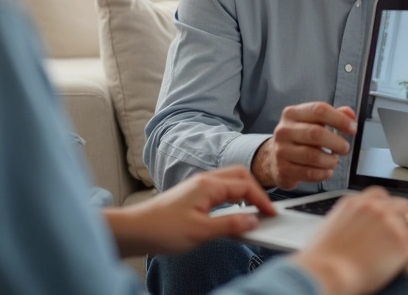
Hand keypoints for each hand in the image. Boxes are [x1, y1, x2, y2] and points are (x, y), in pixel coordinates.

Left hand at [104, 166, 275, 256]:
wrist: (135, 230)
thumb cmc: (163, 229)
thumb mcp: (201, 231)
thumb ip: (230, 225)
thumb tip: (253, 220)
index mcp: (208, 185)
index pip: (244, 186)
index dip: (262, 200)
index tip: (272, 214)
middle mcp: (204, 181)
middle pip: (239, 176)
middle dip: (255, 189)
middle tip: (265, 209)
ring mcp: (197, 187)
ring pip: (229, 182)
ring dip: (244, 193)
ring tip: (253, 211)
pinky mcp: (192, 196)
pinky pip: (219, 191)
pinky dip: (232, 199)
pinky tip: (233, 213)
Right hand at [251, 102, 356, 189]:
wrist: (273, 158)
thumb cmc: (299, 138)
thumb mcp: (312, 122)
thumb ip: (333, 116)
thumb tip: (350, 115)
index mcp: (292, 114)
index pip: (319, 110)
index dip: (340, 119)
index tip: (352, 129)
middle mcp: (284, 130)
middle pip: (316, 133)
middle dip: (336, 142)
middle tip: (344, 148)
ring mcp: (281, 150)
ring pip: (313, 156)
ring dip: (330, 160)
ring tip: (333, 160)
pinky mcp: (283, 169)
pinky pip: (309, 173)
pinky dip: (323, 173)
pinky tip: (326, 170)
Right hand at [291, 187, 407, 294]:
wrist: (326, 271)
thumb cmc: (321, 260)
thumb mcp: (327, 232)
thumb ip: (342, 226)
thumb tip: (348, 233)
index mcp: (352, 204)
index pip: (377, 195)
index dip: (388, 203)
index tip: (393, 209)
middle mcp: (373, 208)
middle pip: (399, 203)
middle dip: (407, 212)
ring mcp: (389, 222)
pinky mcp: (402, 241)